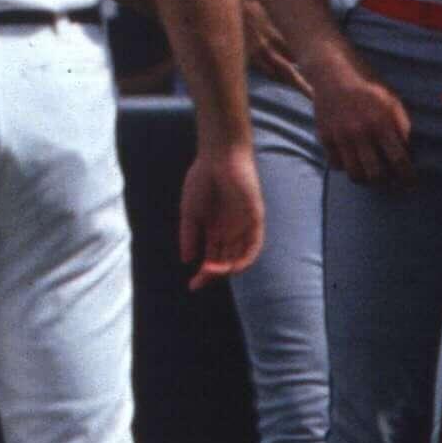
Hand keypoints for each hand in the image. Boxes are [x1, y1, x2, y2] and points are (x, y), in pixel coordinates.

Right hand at [176, 137, 265, 283]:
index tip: (192, 286)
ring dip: (227, 268)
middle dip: (213, 274)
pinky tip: (233, 266)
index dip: (204, 274)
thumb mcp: (190, 212)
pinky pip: (254, 244)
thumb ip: (189, 236)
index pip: (212, 258)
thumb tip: (187, 260)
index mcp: (215, 230)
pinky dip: (245, 258)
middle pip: (225, 260)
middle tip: (199, 281)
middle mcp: (231, 231)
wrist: (217, 157)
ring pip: (239, 256)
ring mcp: (243, 225)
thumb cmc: (202, 180)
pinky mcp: (254, 218)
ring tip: (213, 272)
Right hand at [304, 56, 415, 183]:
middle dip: (387, 183)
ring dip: (367, 179)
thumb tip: (409, 153)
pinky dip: (347, 168)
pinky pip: (337, 165)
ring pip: (355, 174)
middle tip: (392, 182)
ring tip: (373, 175)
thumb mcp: (391, 102)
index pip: (399, 160)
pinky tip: (354, 161)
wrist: (333, 76)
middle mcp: (360, 133)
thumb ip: (402, 127)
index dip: (407, 177)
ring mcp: (340, 137)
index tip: (411, 184)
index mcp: (381, 123)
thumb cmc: (368, 90)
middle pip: (376, 174)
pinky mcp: (325, 138)